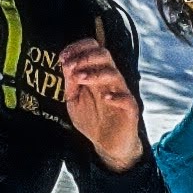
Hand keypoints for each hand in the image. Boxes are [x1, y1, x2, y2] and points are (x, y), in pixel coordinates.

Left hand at [56, 36, 145, 169]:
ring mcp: (121, 93)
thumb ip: (70, 83)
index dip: (78, 48)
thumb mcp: (73, 100)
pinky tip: (105, 98)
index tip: (63, 57)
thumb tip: (66, 63)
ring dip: (95, 73)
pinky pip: (127, 99)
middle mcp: (110, 80)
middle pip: (105, 55)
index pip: (93, 50)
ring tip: (79, 78)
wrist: (106, 144)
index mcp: (97, 74)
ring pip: (114, 74)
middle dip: (86, 57)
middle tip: (70, 66)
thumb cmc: (91, 119)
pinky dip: (116, 96)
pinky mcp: (130, 110)